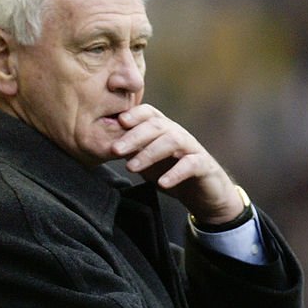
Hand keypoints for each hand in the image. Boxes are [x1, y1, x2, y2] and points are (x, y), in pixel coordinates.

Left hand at [112, 105, 243, 224]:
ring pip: (173, 141)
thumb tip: (102, 144)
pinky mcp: (204, 166)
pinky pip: (191, 165)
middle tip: (115, 149)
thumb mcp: (146, 161)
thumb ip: (130, 151)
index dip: (134, 114)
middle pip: (157, 126)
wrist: (203, 193)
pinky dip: (176, 173)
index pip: (149, 114)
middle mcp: (177, 135)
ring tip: (132, 167)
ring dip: (150, 153)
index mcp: (162, 131)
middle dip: (134, 136)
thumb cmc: (170, 172)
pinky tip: (162, 183)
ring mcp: (192, 149)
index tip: (118, 121)